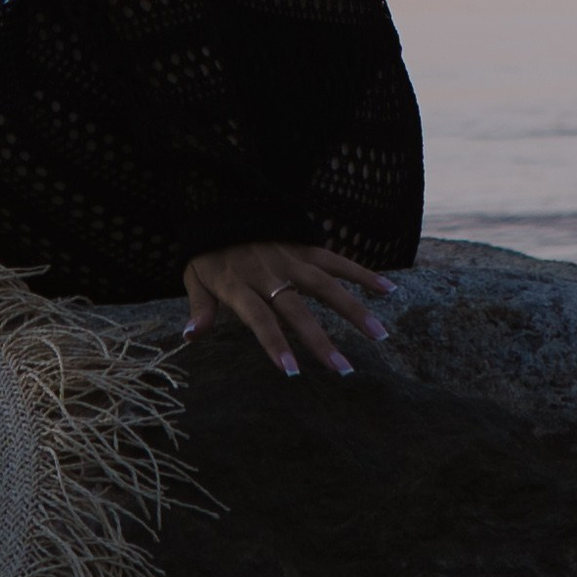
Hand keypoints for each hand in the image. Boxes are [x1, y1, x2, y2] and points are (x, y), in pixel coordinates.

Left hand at [182, 241, 394, 377]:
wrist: (222, 202)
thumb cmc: (210, 251)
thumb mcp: (195, 276)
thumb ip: (199, 308)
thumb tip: (190, 338)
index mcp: (240, 284)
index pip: (259, 319)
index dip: (275, 344)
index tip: (293, 373)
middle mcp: (269, 272)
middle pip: (297, 309)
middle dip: (321, 340)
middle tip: (344, 369)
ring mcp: (290, 258)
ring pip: (325, 285)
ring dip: (353, 310)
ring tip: (379, 335)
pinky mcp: (306, 246)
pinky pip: (337, 260)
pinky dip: (362, 273)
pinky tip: (387, 290)